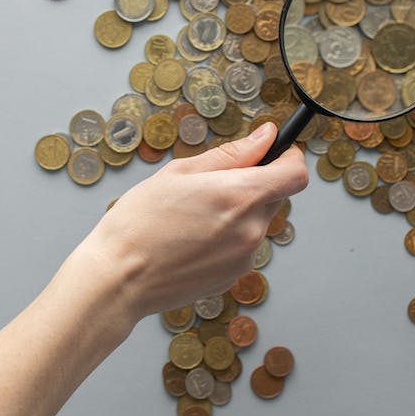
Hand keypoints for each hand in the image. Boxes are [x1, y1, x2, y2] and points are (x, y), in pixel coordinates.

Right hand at [72, 122, 309, 322]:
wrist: (118, 278)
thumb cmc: (138, 223)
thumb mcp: (179, 173)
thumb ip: (231, 154)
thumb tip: (266, 137)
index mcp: (240, 196)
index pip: (295, 174)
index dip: (288, 159)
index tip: (273, 154)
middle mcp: (251, 230)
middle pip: (275, 197)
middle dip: (253, 185)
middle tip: (211, 187)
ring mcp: (245, 258)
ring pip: (257, 223)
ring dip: (238, 214)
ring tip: (193, 217)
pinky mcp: (234, 276)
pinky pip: (242, 247)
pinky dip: (226, 238)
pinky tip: (192, 239)